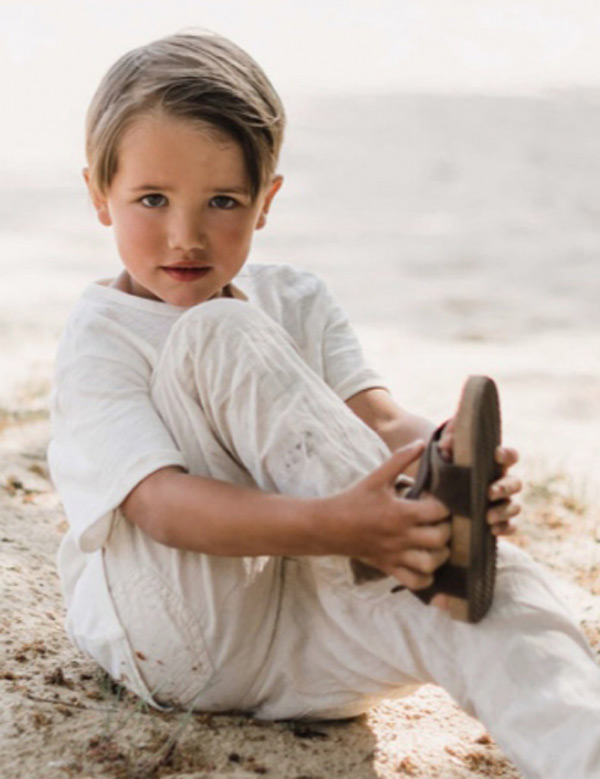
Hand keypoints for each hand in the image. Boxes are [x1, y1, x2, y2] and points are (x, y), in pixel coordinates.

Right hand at [325, 441, 451, 590]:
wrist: (328, 525)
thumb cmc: (354, 499)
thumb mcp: (377, 477)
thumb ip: (400, 460)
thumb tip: (422, 443)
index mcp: (400, 512)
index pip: (438, 511)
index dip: (445, 505)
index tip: (439, 500)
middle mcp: (401, 536)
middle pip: (440, 539)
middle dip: (447, 530)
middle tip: (441, 522)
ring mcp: (395, 555)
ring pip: (430, 564)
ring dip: (440, 556)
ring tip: (437, 544)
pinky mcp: (389, 567)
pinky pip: (414, 582)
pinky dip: (426, 578)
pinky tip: (426, 566)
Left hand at [438, 421, 520, 536]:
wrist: (435, 493)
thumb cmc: (445, 468)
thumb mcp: (444, 454)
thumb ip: (447, 444)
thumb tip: (446, 443)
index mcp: (493, 464)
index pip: (510, 457)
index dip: (507, 455)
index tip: (496, 455)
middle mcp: (501, 483)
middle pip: (515, 484)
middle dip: (504, 488)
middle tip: (489, 493)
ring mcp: (501, 503)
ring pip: (514, 506)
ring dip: (504, 511)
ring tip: (487, 517)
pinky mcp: (497, 521)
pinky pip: (509, 526)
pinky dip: (504, 528)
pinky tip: (492, 530)